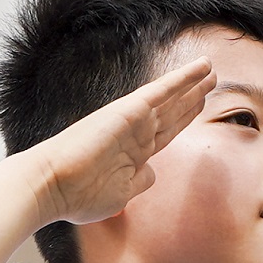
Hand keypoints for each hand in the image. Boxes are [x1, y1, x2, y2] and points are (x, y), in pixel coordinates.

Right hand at [29, 57, 214, 230]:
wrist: (52, 185)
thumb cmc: (78, 195)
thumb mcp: (120, 195)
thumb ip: (139, 182)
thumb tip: (151, 172)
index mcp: (133, 155)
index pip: (165, 133)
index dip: (183, 119)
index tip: (199, 108)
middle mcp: (135, 135)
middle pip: (171, 113)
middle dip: (191, 98)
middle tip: (210, 81)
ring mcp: (132, 122)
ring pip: (171, 99)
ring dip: (192, 84)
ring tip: (210, 69)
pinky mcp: (128, 110)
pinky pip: (162, 90)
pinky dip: (182, 78)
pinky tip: (200, 67)